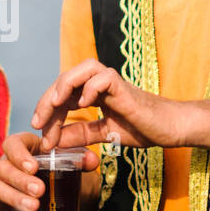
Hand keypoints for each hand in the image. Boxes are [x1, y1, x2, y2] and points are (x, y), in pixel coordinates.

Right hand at [0, 131, 98, 210]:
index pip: (13, 144)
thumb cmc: (64, 167)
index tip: (34, 167)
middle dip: (21, 181)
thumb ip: (81, 159)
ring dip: (13, 197)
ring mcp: (0, 182)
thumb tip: (91, 161)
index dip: (20, 156)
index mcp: (24, 146)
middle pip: (4, 168)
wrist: (60, 186)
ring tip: (34, 207)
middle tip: (40, 191)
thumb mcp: (74, 161)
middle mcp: (7, 162)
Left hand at [30, 58, 179, 152]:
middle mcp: (100, 83)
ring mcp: (112, 82)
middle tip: (38, 123)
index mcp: (93, 93)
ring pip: (82, 69)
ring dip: (64, 85)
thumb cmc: (143, 128)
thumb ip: (81, 134)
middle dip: (48, 101)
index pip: (62, 95)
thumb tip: (55, 141)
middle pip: (65, 80)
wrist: (171, 128)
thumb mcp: (104, 134)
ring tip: (55, 105)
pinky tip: (84, 105)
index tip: (40, 133)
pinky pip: (104, 77)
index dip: (47, 112)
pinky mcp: (124, 86)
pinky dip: (90, 88)